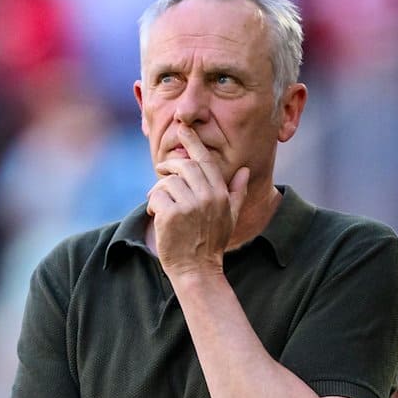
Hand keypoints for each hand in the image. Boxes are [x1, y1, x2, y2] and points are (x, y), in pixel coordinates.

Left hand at [146, 125, 248, 275]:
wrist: (197, 269)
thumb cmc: (212, 243)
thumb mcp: (229, 217)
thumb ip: (236, 192)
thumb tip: (244, 170)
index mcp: (220, 193)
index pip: (205, 160)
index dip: (192, 142)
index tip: (182, 128)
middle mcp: (207, 196)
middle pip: (184, 166)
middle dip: (170, 165)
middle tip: (161, 169)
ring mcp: (189, 205)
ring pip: (168, 181)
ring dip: (160, 190)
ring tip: (161, 204)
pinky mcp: (171, 214)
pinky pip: (157, 196)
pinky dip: (153, 203)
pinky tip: (158, 216)